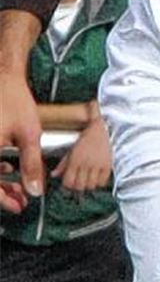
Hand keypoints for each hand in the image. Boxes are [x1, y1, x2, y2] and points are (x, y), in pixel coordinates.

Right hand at [0, 73, 43, 212]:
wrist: (4, 76)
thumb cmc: (13, 100)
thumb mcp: (28, 135)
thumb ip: (31, 164)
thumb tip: (34, 190)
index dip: (4, 199)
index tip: (18, 205)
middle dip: (3, 193)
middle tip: (20, 201)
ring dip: (0, 182)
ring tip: (18, 188)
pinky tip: (8, 168)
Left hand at [52, 115, 112, 194]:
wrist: (100, 129)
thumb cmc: (84, 139)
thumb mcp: (71, 150)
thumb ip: (62, 164)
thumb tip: (54, 175)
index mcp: (75, 159)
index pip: (68, 181)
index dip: (67, 185)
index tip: (69, 183)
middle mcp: (86, 163)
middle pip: (80, 186)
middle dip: (77, 187)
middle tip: (78, 183)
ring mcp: (97, 165)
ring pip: (91, 186)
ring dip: (88, 186)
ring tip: (87, 181)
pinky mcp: (107, 165)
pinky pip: (103, 182)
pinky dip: (99, 183)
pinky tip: (96, 178)